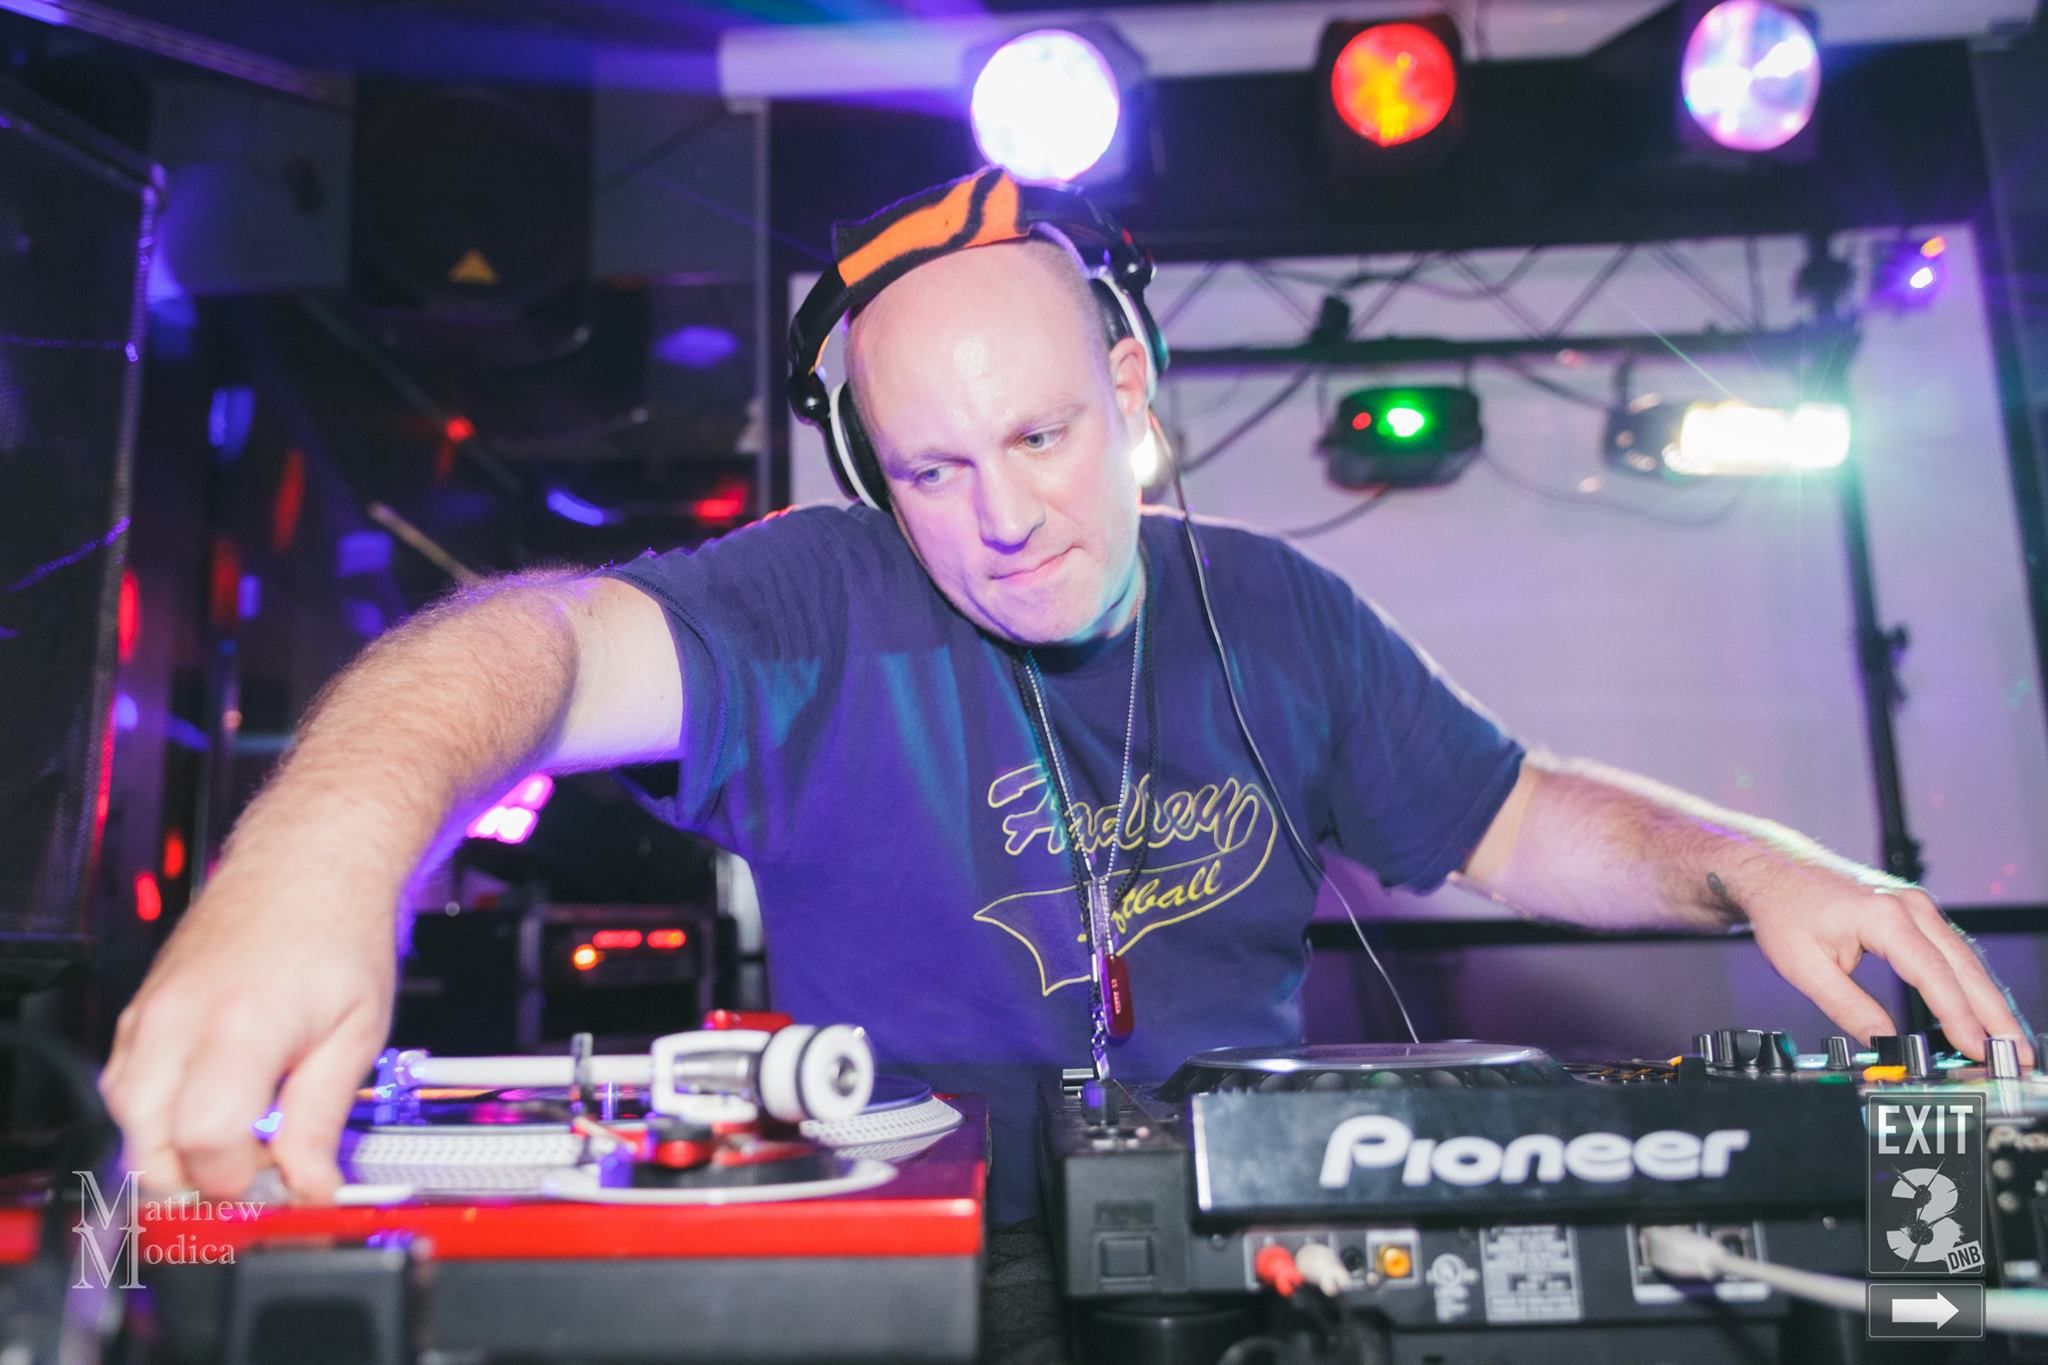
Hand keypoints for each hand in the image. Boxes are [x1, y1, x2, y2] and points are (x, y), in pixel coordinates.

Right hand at [98, 865, 394, 1201]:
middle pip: (148, 1147)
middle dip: (200, 1178)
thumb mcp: (357, 1033)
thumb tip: (311, 1185)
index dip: (238, 1181)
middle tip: (258, 1165)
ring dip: (174, 1147)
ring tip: (240, 1131)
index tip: (276, 1179)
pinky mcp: (140, 1011)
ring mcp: (151, 1014)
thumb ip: (323, 1117)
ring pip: (127, 1122)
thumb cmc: (340, 929)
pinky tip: (211, 1099)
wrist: (311, 861)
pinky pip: (124, 1086)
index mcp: (241, 1027)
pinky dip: (158, 1112)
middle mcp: (180, 1020)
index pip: (205, 1144)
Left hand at [1747, 879, 2031, 1065]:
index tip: (1977, 1049)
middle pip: (1965, 966)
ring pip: (1966, 959)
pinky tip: (1984, 1011)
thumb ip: (1848, 1008)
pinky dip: (1972, 983)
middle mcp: (1909, 906)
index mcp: (1883, 916)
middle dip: (1995, 1015)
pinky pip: (1953, 951)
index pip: (1933, 974)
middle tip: (2018, 1055)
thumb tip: (1884, 1044)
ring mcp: (1915, 906)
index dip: (1958, 1016)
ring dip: (1990, 1001)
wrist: (1774, 870)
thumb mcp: (1804, 967)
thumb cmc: (1784, 911)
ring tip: (2011, 1042)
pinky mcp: (1915, 912)